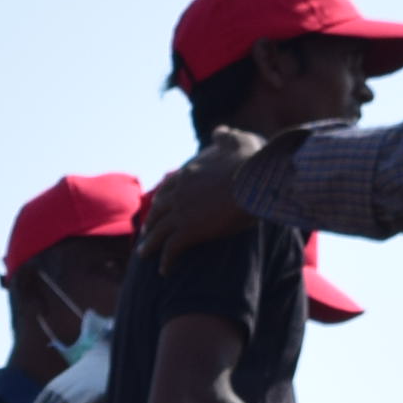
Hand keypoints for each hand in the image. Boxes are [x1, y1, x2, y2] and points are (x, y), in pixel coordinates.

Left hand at [132, 128, 266, 265]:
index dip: (163, 198)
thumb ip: (225, 138)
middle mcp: (179, 194)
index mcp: (189, 174)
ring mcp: (181, 213)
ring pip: (158, 232)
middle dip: (151, 222)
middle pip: (158, 211)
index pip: (169, 188)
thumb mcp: (238, 142)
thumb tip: (219, 130)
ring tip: (144, 254)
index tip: (159, 205)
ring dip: (149, 244)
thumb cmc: (253, 162)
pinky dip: (165, 262)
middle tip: (147, 232)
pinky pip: (170, 250)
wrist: (258, 181)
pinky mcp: (188, 231)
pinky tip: (163, 272)